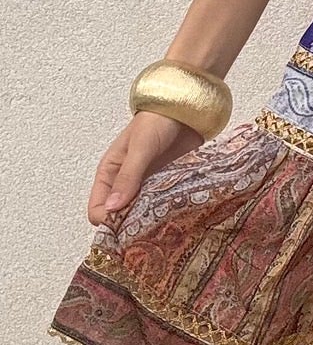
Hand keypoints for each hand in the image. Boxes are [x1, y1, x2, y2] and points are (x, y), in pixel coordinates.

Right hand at [86, 111, 204, 227]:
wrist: (184, 110)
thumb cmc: (156, 121)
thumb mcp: (140, 148)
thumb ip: (128, 177)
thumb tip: (112, 209)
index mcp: (108, 175)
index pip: (97, 210)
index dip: (107, 223)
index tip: (124, 229)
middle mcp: (124, 185)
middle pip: (119, 218)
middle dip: (129, 228)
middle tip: (146, 234)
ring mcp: (146, 188)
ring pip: (140, 216)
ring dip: (148, 223)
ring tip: (162, 229)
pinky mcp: (165, 188)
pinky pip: (160, 208)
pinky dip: (164, 214)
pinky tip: (174, 219)